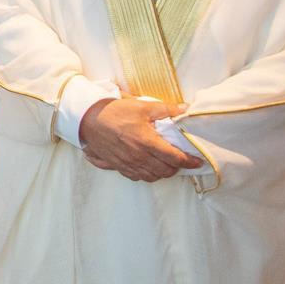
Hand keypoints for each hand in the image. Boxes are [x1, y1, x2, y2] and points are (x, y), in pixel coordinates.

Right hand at [79, 98, 202, 181]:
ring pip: (152, 177)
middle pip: (165, 171)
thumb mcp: (141, 106)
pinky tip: (147, 168)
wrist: (87, 119)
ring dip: (162, 173)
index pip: (175, 158)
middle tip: (181, 161)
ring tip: (166, 165)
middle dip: (176, 168)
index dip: (189, 161)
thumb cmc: (114, 112)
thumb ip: (166, 109)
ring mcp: (127, 163)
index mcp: (147, 142)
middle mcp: (138, 157)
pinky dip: (146, 175)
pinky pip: (136, 177)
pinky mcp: (117, 166)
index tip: (197, 161)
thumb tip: (185, 109)